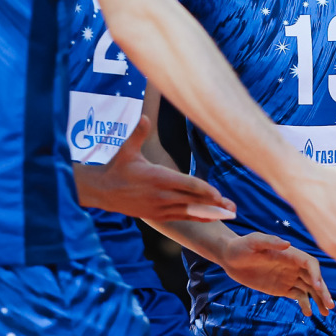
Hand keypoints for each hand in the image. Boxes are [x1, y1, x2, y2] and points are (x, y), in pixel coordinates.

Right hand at [75, 117, 235, 220]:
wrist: (102, 192)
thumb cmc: (117, 168)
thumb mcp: (127, 150)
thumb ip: (138, 133)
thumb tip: (144, 118)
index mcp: (157, 177)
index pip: (186, 185)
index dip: (204, 190)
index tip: (218, 194)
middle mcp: (161, 195)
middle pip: (192, 200)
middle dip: (213, 203)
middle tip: (232, 206)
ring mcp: (159, 207)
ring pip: (189, 211)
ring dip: (209, 213)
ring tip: (227, 214)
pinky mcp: (157, 215)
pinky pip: (181, 217)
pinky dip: (196, 217)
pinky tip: (209, 217)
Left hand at [219, 233, 333, 316]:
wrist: (230, 258)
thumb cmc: (241, 246)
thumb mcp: (254, 241)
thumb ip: (270, 242)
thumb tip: (287, 244)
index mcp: (290, 254)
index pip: (310, 264)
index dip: (316, 274)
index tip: (317, 287)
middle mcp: (293, 266)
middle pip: (314, 279)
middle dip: (323, 291)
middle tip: (330, 306)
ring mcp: (289, 278)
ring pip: (309, 289)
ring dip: (319, 300)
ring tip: (325, 313)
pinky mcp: (282, 288)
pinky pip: (298, 297)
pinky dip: (305, 304)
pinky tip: (308, 313)